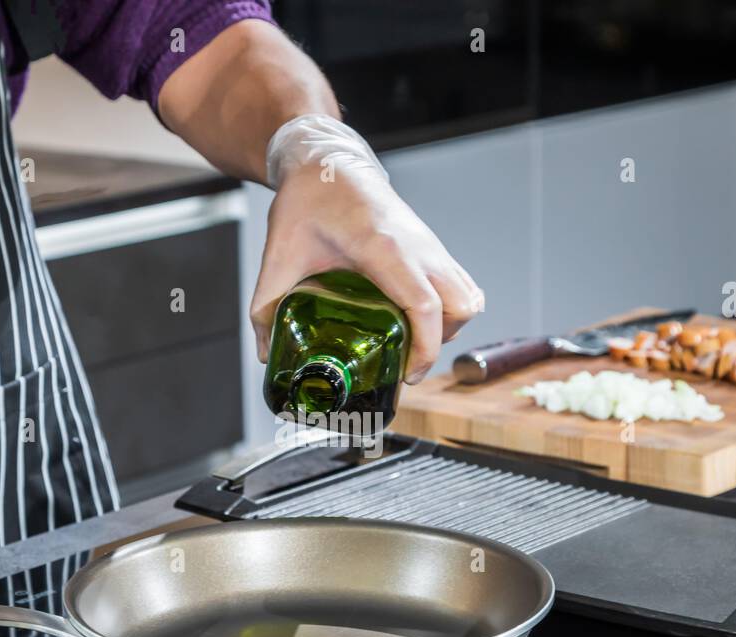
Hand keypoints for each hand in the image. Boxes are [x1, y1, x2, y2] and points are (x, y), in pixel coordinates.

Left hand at [251, 116, 483, 383]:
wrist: (328, 163)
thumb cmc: (308, 201)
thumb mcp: (279, 255)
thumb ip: (267, 305)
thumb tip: (267, 351)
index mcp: (384, 248)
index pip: (425, 305)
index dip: (425, 348)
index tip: (407, 374)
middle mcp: (418, 246)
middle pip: (461, 306)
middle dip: (440, 342)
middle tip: (405, 358)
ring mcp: (431, 245)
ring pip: (468, 297)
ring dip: (449, 327)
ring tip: (410, 339)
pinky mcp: (433, 247)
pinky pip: (461, 285)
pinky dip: (450, 310)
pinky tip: (415, 318)